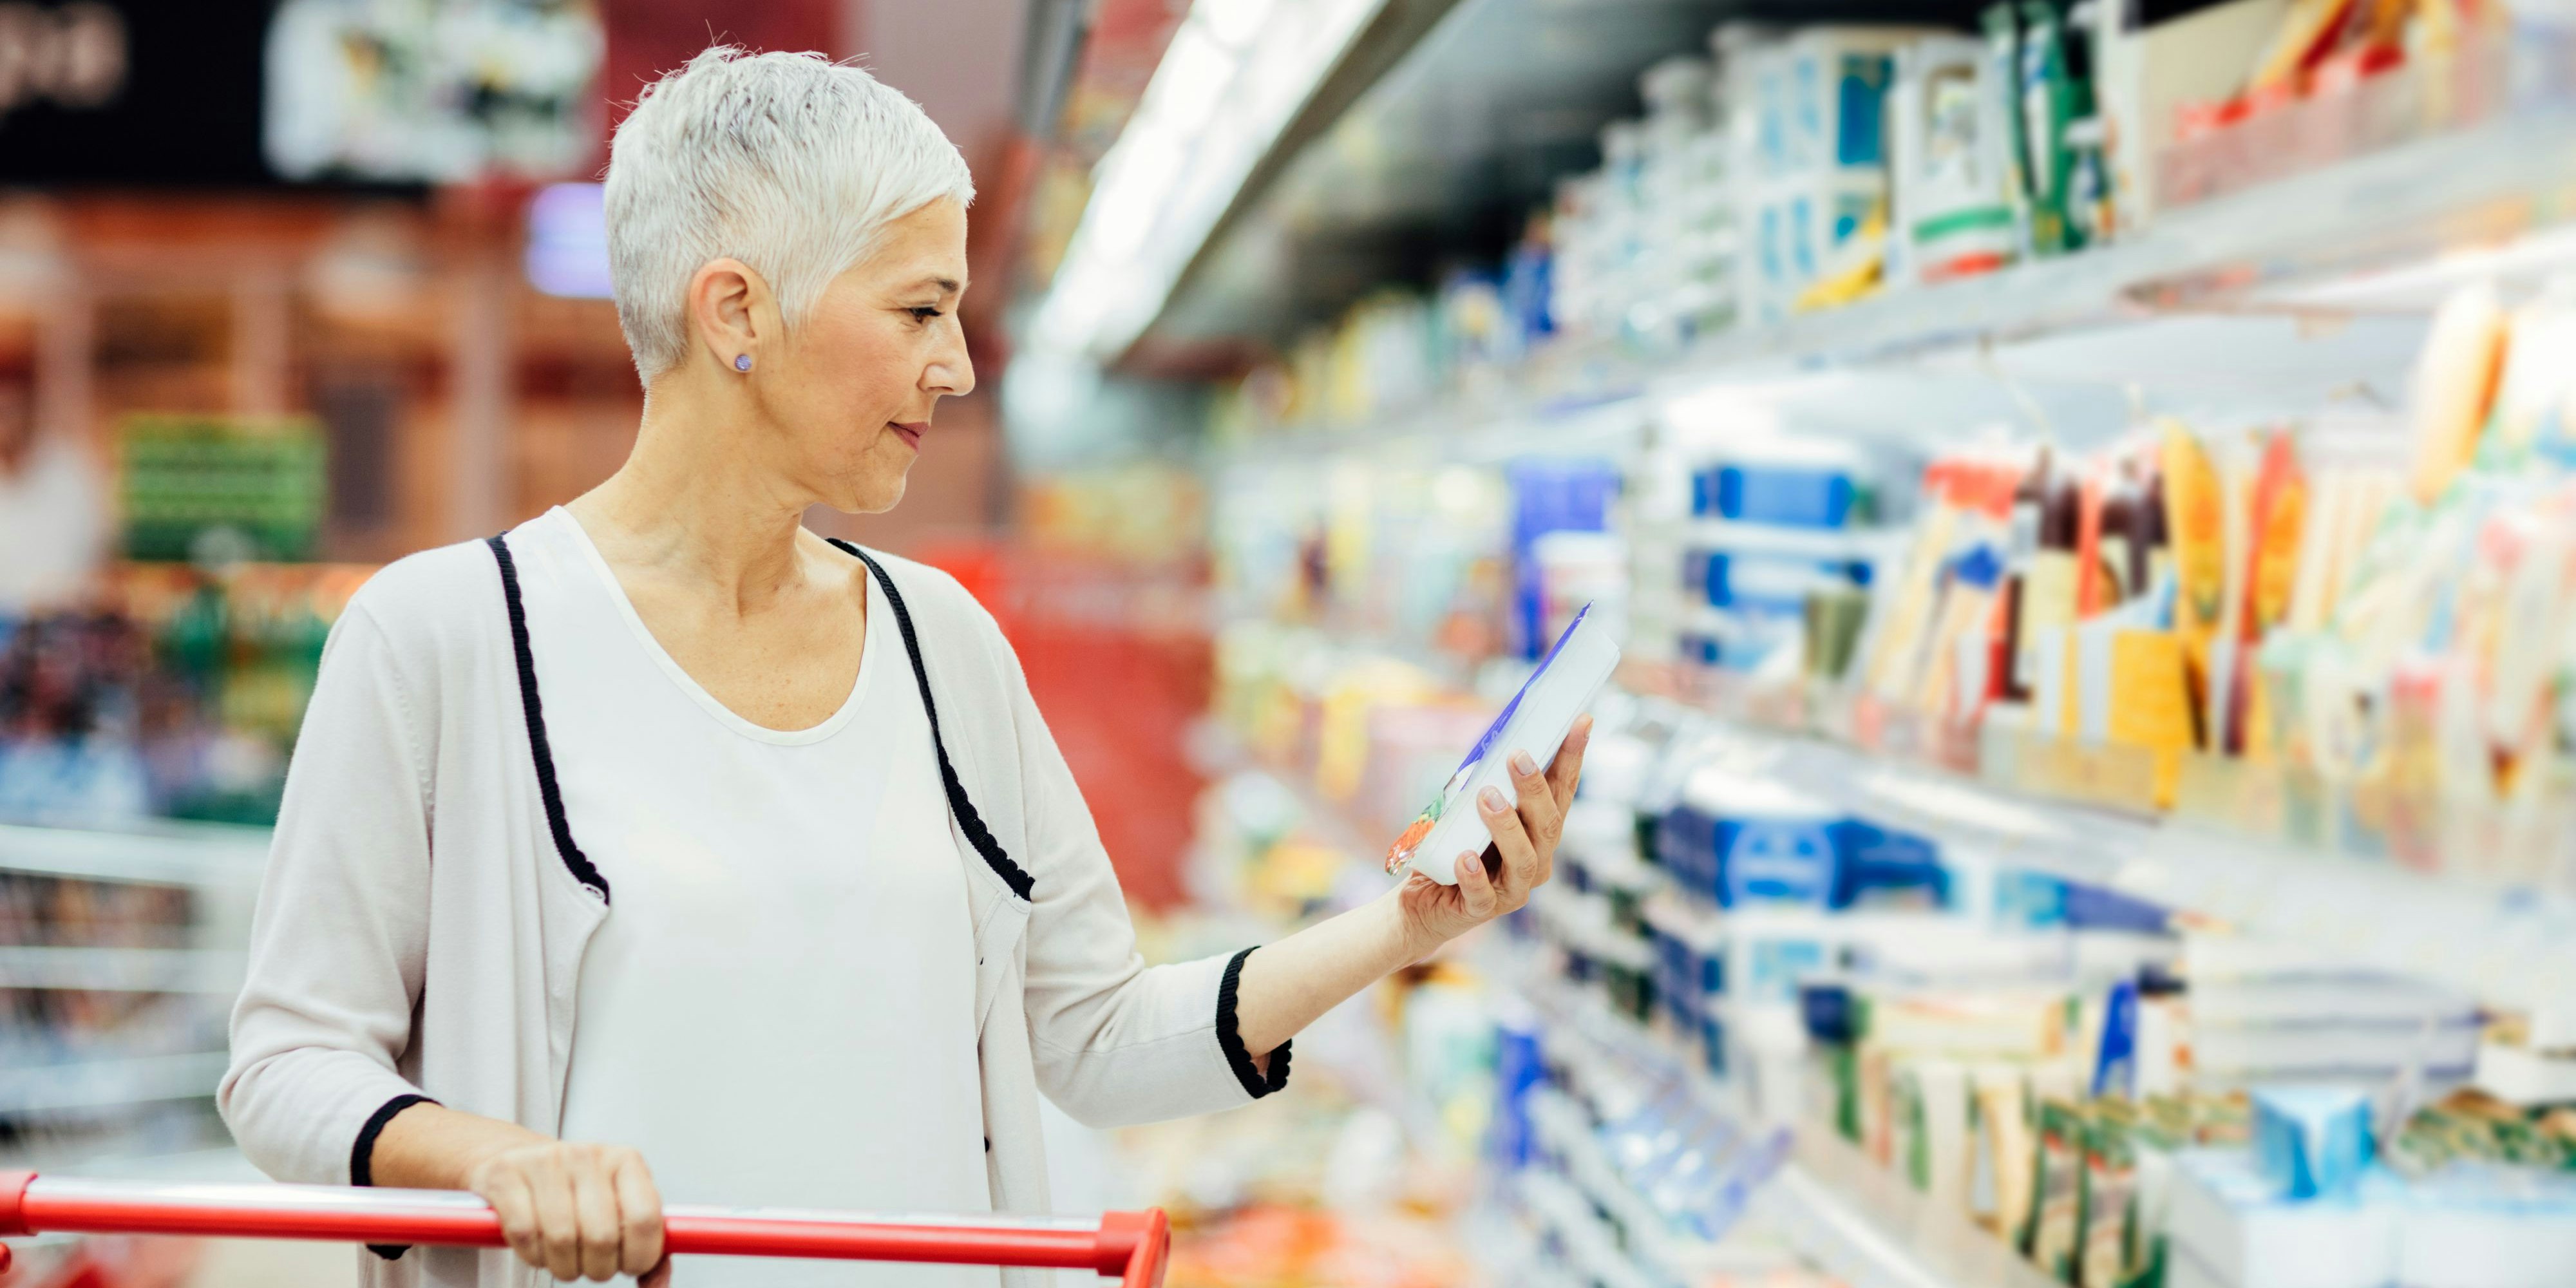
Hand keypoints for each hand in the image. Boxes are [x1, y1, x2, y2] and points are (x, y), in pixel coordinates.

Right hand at [464, 1141, 668, 1284]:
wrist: (517, 1158)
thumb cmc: (574, 1191)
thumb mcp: (618, 1207)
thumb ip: (645, 1245)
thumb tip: (656, 1284)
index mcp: (625, 1161)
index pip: (645, 1218)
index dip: (640, 1256)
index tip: (630, 1266)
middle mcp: (588, 1156)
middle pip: (602, 1236)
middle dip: (599, 1268)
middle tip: (593, 1266)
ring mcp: (545, 1162)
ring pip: (562, 1239)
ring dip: (564, 1266)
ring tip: (565, 1258)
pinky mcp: (506, 1176)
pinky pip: (525, 1235)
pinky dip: (533, 1255)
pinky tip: (538, 1247)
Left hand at [1396, 715, 1590, 956]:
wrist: (1422, 901)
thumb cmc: (1452, 846)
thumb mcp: (1469, 809)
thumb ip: (1486, 783)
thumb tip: (1496, 741)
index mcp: (1538, 832)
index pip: (1562, 791)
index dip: (1573, 757)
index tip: (1581, 721)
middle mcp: (1536, 860)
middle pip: (1548, 824)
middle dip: (1535, 788)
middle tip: (1517, 757)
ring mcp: (1512, 889)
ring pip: (1523, 858)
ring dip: (1507, 825)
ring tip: (1486, 797)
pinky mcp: (1482, 909)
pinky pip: (1483, 894)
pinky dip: (1475, 875)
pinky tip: (1464, 857)